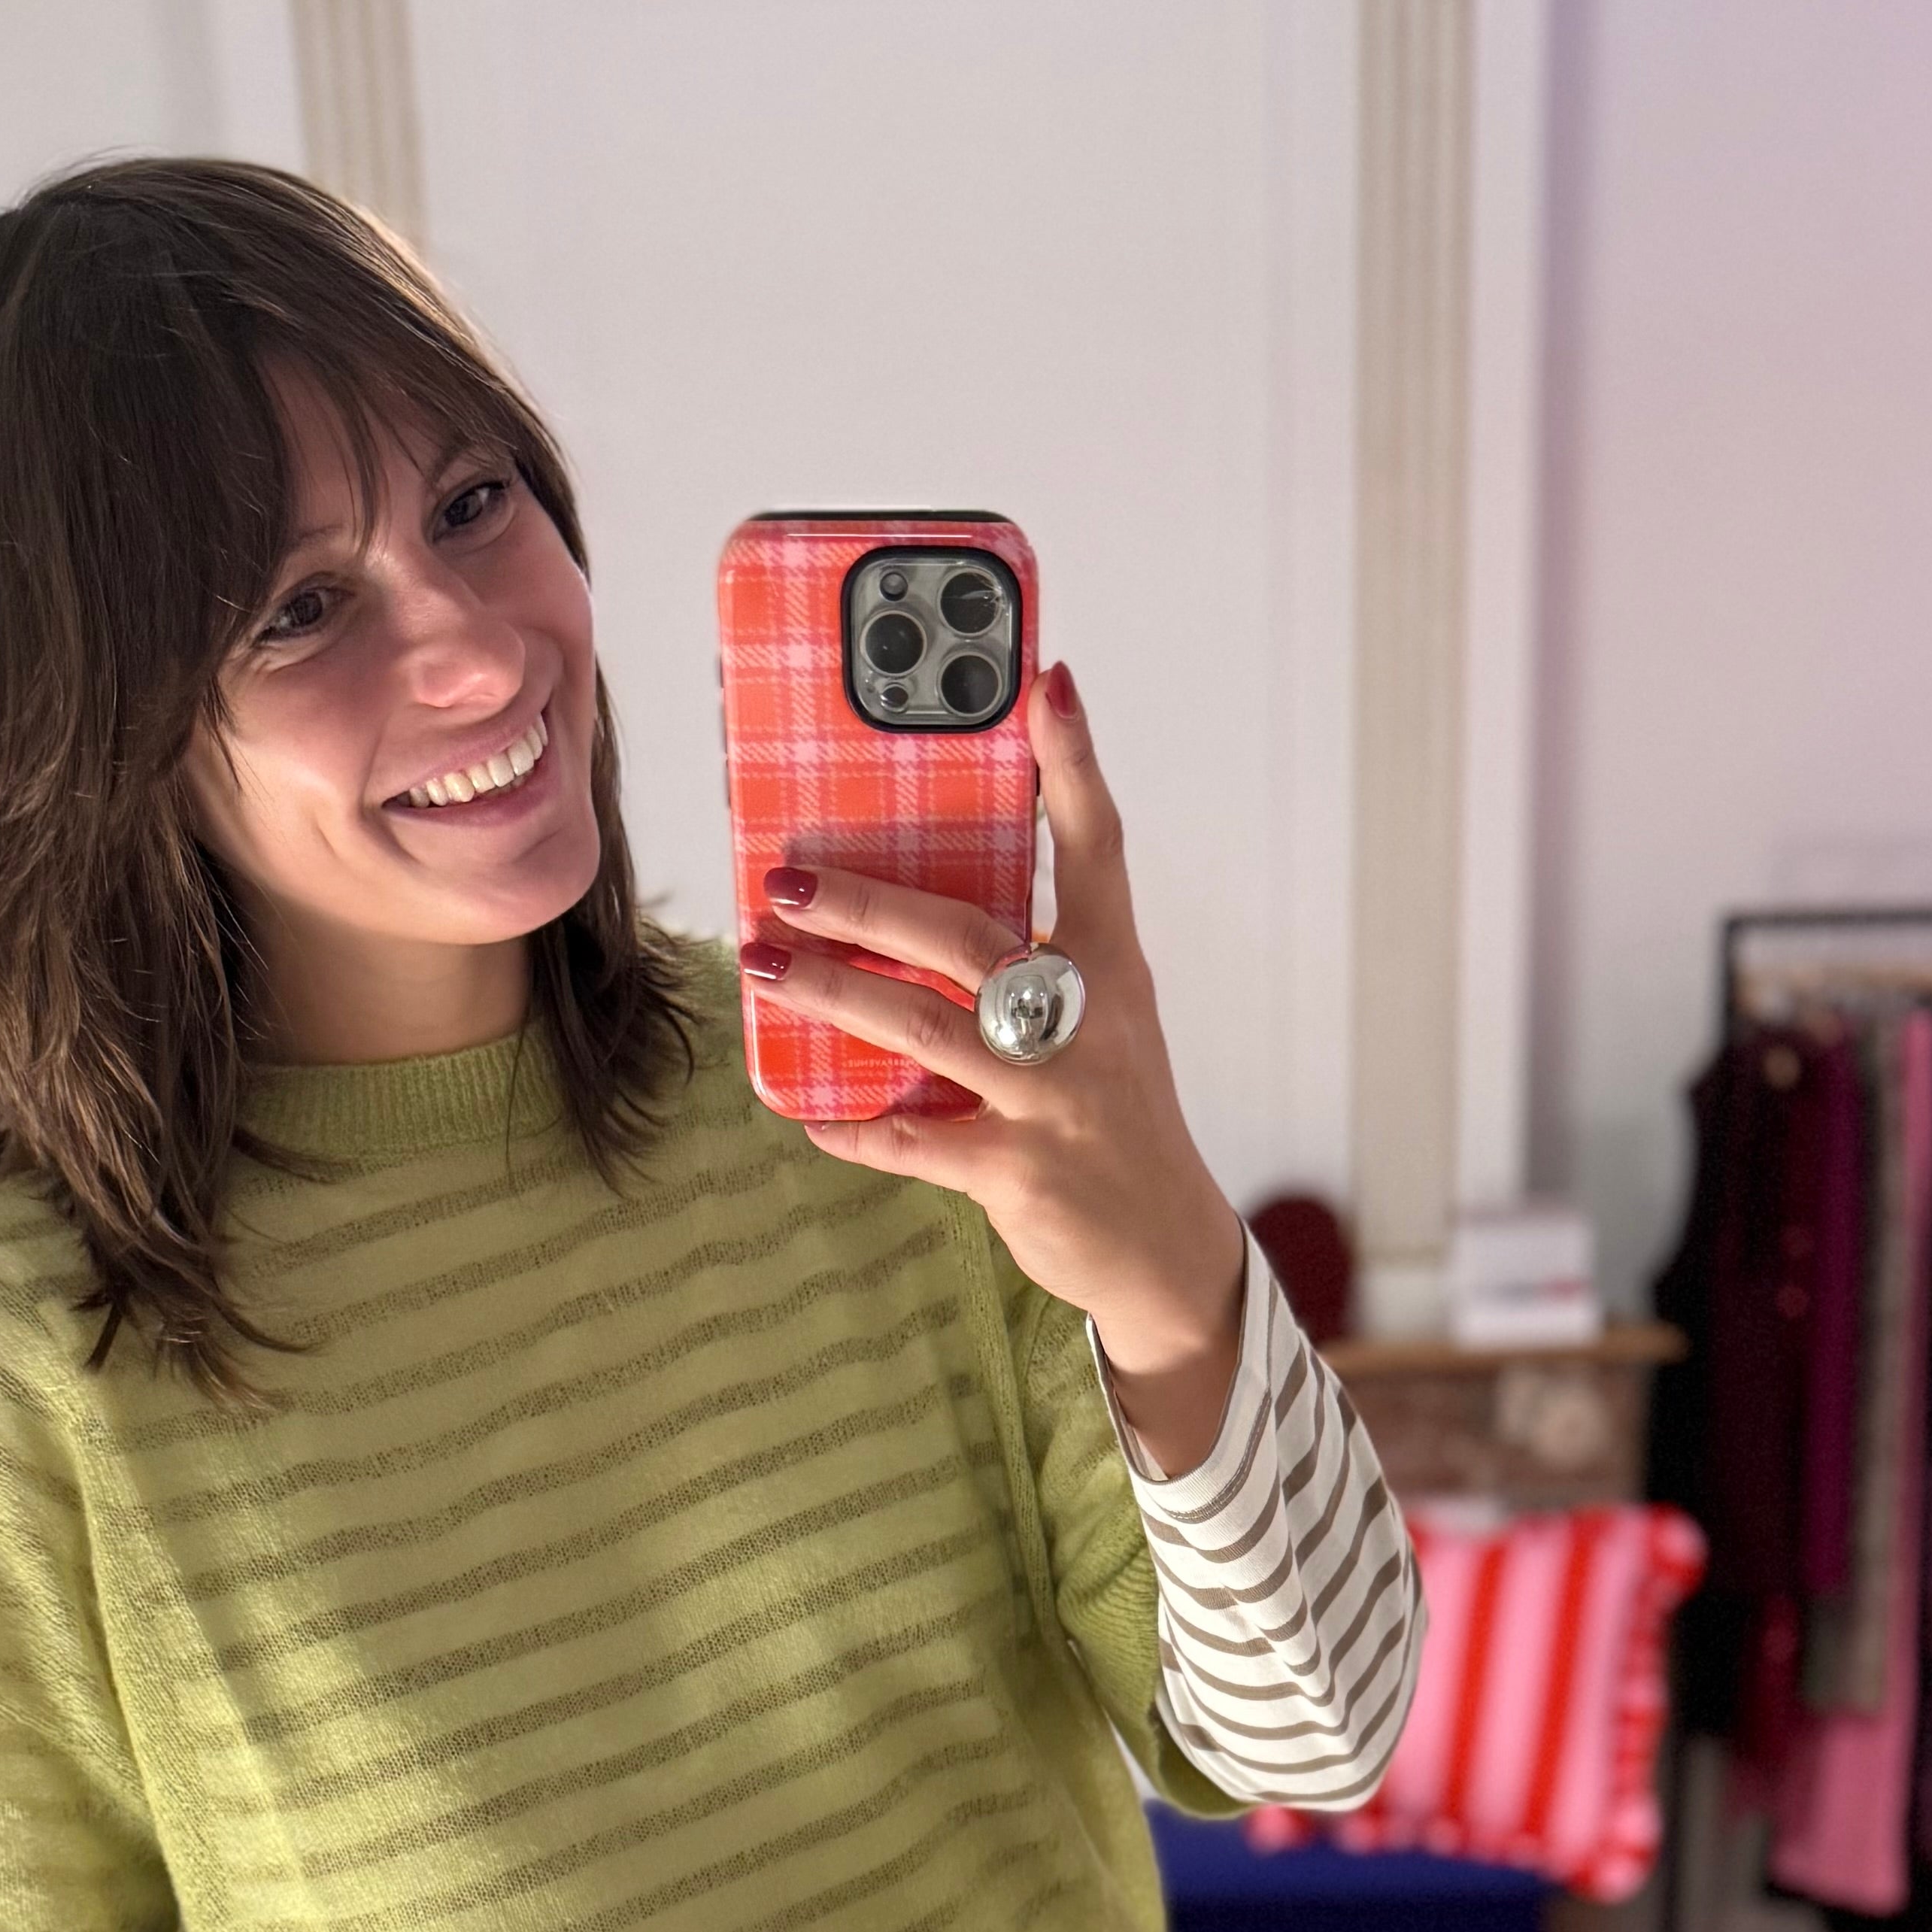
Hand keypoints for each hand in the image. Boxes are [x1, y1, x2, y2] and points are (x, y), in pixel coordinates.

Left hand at [738, 663, 1246, 1471]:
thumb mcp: (1102, 1021)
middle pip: (965, 936)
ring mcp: (1053, 1099)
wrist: (1166, 1249)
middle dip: (867, 900)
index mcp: (1111, 968)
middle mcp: (1086, 1023)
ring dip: (834, 992)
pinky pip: (914, 1141)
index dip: (1073, 764)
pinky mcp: (1019, 1172)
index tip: (1045, 681)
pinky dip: (853, 1128)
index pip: (1098, 847)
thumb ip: (1031, 959)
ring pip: (925, 1027)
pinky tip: (804, 1113)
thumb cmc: (1113, 1114)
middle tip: (785, 874)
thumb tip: (915, 905)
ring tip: (765, 964)